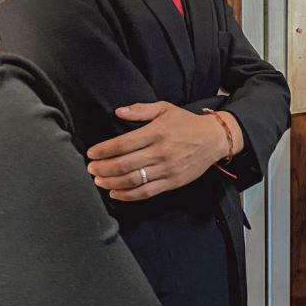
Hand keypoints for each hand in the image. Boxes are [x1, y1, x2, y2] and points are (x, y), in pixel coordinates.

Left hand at [87, 102, 242, 200]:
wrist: (214, 139)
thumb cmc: (186, 123)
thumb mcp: (164, 109)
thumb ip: (140, 110)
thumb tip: (117, 112)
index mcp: (156, 132)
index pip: (123, 144)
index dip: (104, 150)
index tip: (91, 153)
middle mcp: (161, 152)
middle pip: (125, 164)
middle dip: (103, 169)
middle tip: (91, 169)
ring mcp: (167, 169)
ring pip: (134, 180)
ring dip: (112, 183)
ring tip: (99, 181)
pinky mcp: (173, 182)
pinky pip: (147, 192)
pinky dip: (128, 195)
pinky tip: (116, 193)